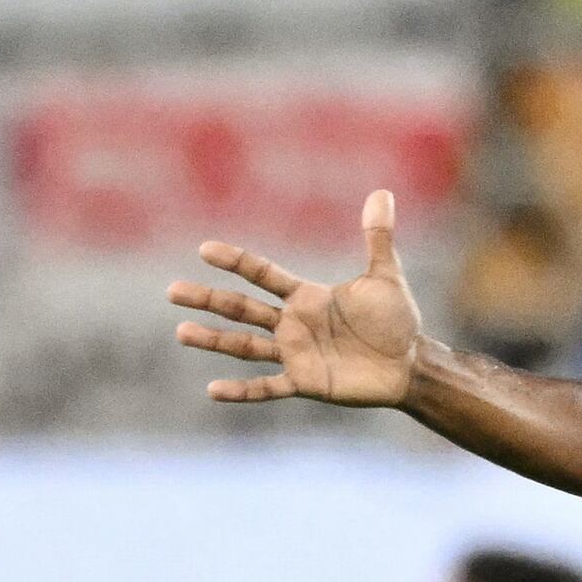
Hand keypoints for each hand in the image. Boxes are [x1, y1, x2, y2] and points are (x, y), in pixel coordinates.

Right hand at [173, 191, 431, 412]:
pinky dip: (241, 390)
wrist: (409, 364)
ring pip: (245, 346)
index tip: (205, 249)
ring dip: (214, 340)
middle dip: (208, 299)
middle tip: (172, 290)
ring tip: (182, 331)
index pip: (262, 275)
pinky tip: (213, 390)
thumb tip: (383, 192)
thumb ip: (377, 237)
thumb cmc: (396, 320)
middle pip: (242, 309)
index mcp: (306, 296)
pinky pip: (267, 387)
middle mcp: (293, 323)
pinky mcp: (305, 382)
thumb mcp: (385, 276)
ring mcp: (295, 354)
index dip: (236, 261)